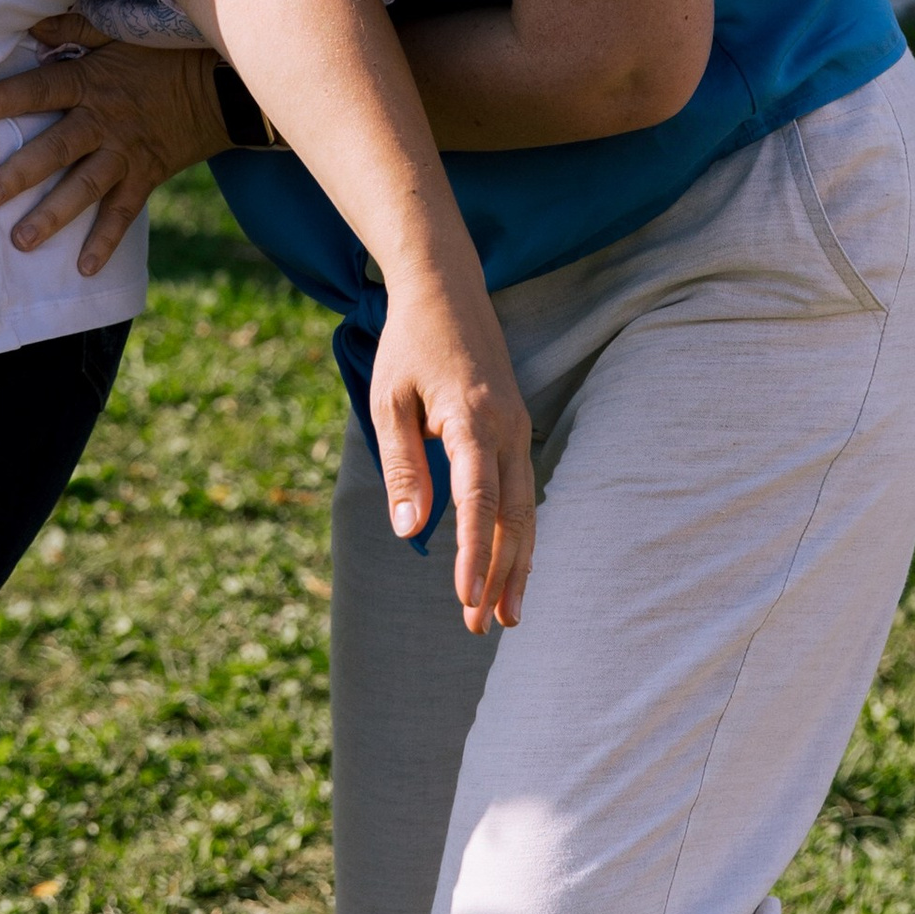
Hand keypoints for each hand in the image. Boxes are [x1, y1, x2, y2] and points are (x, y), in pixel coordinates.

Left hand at [0, 13, 228, 273]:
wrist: (220, 84)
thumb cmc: (163, 54)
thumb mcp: (121, 32)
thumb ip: (75, 27)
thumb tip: (31, 27)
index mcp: (91, 83)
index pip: (41, 89)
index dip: (6, 97)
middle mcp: (104, 122)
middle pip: (57, 148)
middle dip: (21, 173)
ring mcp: (125, 153)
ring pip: (85, 187)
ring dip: (53, 215)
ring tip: (21, 241)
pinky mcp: (145, 176)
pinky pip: (124, 213)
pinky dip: (106, 241)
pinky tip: (84, 268)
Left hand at [368, 268, 533, 631]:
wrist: (446, 288)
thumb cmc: (408, 344)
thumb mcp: (389, 400)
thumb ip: (403, 466)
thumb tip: (410, 532)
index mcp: (472, 420)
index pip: (478, 500)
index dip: (474, 553)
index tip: (465, 597)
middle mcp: (506, 428)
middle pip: (512, 516)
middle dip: (500, 573)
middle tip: (483, 625)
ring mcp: (517, 429)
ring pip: (525, 509)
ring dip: (516, 563)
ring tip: (504, 615)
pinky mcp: (515, 430)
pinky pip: (524, 491)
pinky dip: (519, 533)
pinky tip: (512, 566)